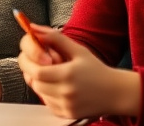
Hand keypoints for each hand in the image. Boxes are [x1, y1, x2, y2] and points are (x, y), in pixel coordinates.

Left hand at [18, 26, 139, 118]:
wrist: (116, 93)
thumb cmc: (96, 69)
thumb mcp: (78, 50)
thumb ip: (54, 38)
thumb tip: (33, 29)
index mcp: (68, 75)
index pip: (37, 72)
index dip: (27, 64)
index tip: (27, 56)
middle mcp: (66, 93)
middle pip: (35, 83)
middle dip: (32, 72)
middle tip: (37, 64)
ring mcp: (66, 106)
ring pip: (40, 93)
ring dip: (39, 83)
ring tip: (51, 75)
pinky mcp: (67, 114)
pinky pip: (47, 103)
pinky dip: (47, 94)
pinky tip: (58, 87)